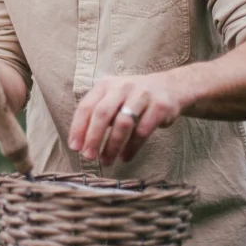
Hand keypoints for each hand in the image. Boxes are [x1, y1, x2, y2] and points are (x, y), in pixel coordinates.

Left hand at [68, 73, 183, 165]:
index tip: (75, 147)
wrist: (170, 87)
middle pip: (102, 114)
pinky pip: (142, 130)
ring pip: (123, 123)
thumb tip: (80, 142)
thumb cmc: (133, 98)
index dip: (78, 128)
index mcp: (105, 85)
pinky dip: (132, 147)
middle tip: (88, 156)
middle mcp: (122, 87)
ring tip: (107, 160)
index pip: (86, 106)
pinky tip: (125, 157)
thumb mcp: (113, 98)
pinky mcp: (159, 107)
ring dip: (112, 145)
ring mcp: (142, 95)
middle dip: (93, 137)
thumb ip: (97, 113)